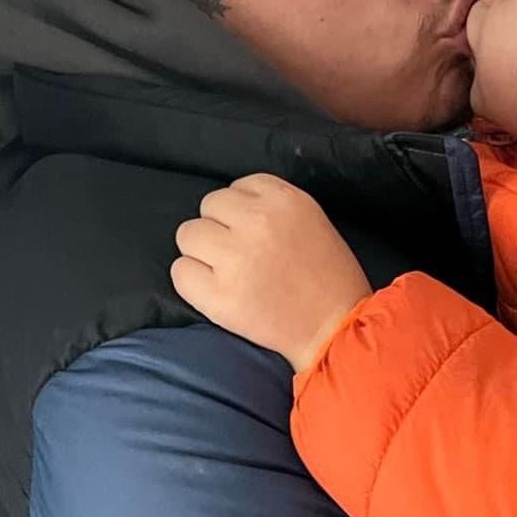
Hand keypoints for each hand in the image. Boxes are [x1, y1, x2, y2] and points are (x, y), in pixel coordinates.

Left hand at [172, 174, 370, 371]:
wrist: (335, 329)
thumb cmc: (330, 278)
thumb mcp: (311, 220)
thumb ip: (272, 206)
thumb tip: (230, 211)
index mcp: (284, 200)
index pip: (237, 187)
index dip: (242, 212)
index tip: (254, 234)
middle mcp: (257, 221)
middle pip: (208, 207)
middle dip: (220, 229)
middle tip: (240, 256)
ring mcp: (234, 257)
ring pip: (188, 235)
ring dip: (202, 253)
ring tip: (227, 273)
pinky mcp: (218, 294)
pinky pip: (180, 272)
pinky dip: (193, 282)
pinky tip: (216, 291)